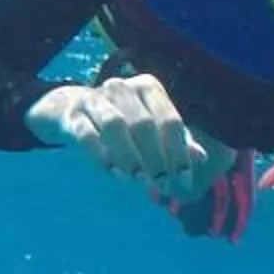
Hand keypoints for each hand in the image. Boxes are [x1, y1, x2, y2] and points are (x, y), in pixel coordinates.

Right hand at [27, 73, 229, 204]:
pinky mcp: (73, 115)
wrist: (72, 110)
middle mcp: (123, 87)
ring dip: (129, 157)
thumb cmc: (125, 124)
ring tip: (140, 181)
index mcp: (149, 87)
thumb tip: (201, 157)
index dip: (179, 152)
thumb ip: (176, 142)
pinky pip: (86, 135)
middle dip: (155, 158)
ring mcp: (95, 98)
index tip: (184, 180)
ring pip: (114, 125)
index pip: (170, 120)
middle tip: (161, 186)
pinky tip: (114, 174)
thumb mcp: (152, 129)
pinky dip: (101, 156)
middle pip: (143, 124)